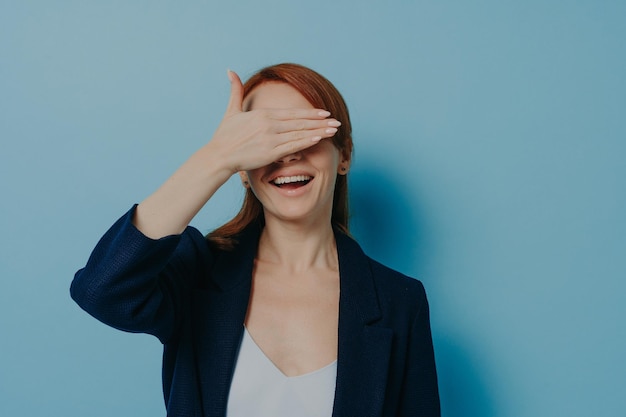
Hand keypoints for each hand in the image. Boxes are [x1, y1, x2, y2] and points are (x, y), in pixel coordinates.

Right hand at [208, 70, 339, 173]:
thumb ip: (235, 90)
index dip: (311, 113)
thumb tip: (230, 70)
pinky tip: (319, 139)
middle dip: (321, 122)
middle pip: (301, 122)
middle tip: (337, 121)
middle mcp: (269, 124)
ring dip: (319, 131)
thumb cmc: (224, 136)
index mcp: (263, 114)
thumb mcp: (231, 111)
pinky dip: (307, 142)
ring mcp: (271, 138)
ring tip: (334, 130)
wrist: (218, 155)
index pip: (293, 113)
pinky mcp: (270, 152)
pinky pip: (293, 146)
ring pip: (300, 133)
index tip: (325, 113)